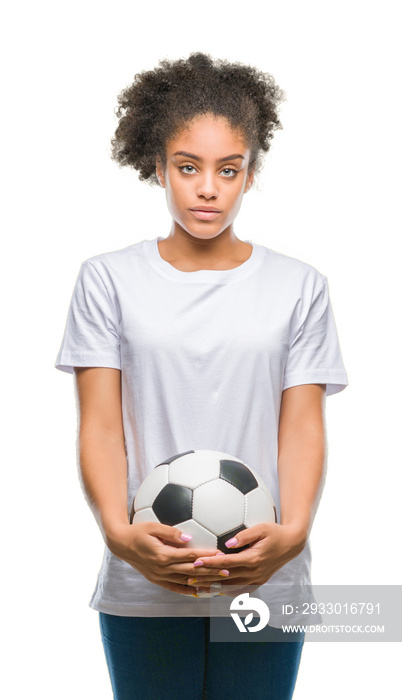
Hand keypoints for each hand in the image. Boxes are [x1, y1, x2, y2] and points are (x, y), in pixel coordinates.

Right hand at [106, 521, 224, 595]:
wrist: (121, 544)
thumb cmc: (138, 531)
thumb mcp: (153, 526)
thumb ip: (171, 532)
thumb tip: (189, 537)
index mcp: (163, 555)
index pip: (190, 556)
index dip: (206, 556)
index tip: (220, 554)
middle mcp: (162, 569)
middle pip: (191, 571)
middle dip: (210, 571)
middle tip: (227, 571)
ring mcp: (159, 576)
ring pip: (185, 581)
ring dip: (203, 582)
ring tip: (218, 583)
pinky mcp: (157, 580)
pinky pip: (175, 588)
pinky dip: (188, 590)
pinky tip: (200, 592)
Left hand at [184, 522, 307, 595]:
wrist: (291, 544)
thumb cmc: (275, 532)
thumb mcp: (261, 528)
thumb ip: (244, 535)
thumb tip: (227, 543)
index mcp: (253, 559)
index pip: (226, 563)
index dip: (210, 563)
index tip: (195, 562)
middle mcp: (254, 573)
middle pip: (225, 577)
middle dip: (206, 577)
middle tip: (188, 577)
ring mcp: (256, 580)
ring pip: (230, 586)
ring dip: (213, 586)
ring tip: (197, 586)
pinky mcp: (258, 582)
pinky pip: (239, 589)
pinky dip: (225, 590)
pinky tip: (214, 589)